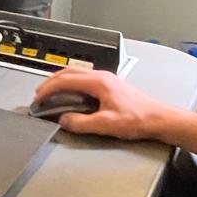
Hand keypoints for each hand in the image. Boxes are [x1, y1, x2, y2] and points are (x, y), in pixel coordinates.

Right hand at [32, 69, 175, 140]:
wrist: (158, 119)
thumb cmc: (138, 119)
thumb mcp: (106, 125)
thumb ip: (81, 123)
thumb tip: (64, 120)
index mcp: (99, 82)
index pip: (66, 80)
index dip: (48, 88)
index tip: (38, 97)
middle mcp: (102, 77)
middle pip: (69, 72)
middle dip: (51, 82)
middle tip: (39, 93)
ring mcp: (107, 80)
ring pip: (77, 74)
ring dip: (61, 82)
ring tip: (51, 93)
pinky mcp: (110, 86)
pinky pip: (85, 80)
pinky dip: (71, 84)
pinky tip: (70, 95)